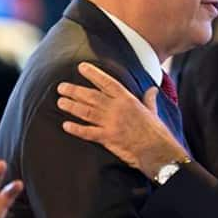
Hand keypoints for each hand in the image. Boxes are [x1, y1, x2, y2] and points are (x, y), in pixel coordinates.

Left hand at [57, 62, 188, 179]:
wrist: (157, 149)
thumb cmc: (156, 130)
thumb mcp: (153, 111)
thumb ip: (149, 99)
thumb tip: (152, 89)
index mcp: (128, 100)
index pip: (107, 83)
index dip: (94, 74)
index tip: (81, 67)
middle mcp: (117, 109)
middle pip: (91, 96)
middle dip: (75, 90)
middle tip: (61, 87)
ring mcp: (111, 123)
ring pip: (86, 112)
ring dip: (72, 106)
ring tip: (60, 102)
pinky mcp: (108, 138)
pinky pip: (88, 132)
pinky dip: (76, 129)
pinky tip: (66, 125)